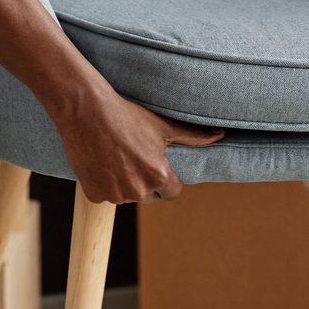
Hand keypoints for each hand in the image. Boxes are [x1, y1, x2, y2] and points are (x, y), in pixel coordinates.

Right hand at [55, 87, 223, 203]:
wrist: (87, 112)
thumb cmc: (128, 116)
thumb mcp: (162, 126)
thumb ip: (193, 137)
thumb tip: (220, 136)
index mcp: (158, 176)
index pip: (172, 193)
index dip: (167, 181)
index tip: (158, 168)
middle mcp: (138, 191)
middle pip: (149, 196)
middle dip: (146, 183)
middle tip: (135, 158)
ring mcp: (115, 195)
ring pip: (126, 196)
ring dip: (124, 184)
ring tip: (116, 157)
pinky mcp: (94, 196)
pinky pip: (104, 195)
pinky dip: (103, 184)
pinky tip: (101, 163)